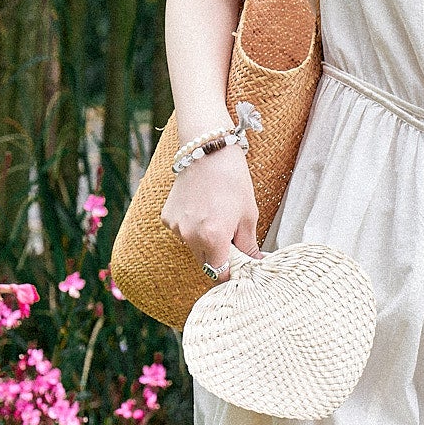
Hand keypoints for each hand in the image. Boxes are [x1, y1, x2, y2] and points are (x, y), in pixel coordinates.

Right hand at [160, 144, 258, 277]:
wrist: (208, 151)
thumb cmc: (233, 180)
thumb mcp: (248, 215)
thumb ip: (248, 245)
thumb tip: (256, 263)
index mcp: (213, 238)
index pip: (220, 273)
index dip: (231, 270)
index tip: (238, 263)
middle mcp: (190, 236)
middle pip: (205, 262)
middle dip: (218, 256)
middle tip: (230, 236)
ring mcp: (176, 227)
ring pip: (192, 247)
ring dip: (204, 242)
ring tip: (215, 216)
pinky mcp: (167, 217)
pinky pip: (181, 232)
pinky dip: (191, 227)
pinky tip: (200, 208)